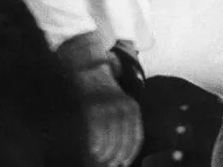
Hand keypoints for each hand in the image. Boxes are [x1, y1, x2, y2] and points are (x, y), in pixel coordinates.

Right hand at [57, 32, 143, 166]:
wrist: (87, 66)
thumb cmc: (101, 90)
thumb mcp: (117, 103)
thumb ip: (122, 121)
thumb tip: (122, 147)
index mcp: (131, 107)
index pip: (135, 137)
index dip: (130, 153)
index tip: (123, 162)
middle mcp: (123, 106)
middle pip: (123, 140)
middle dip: (116, 157)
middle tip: (110, 165)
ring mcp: (108, 105)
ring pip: (110, 138)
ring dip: (105, 154)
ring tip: (100, 162)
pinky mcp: (92, 105)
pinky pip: (96, 130)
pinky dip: (95, 144)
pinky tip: (93, 152)